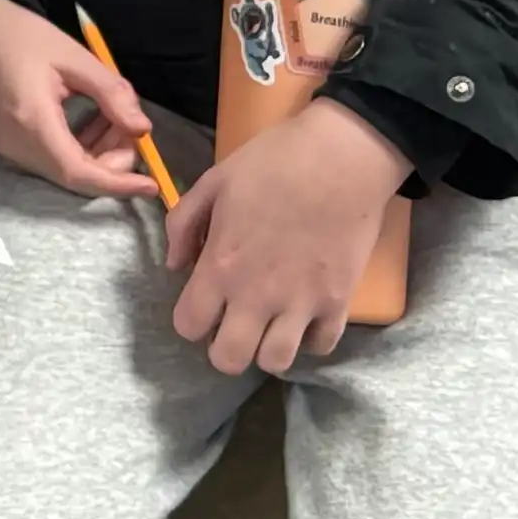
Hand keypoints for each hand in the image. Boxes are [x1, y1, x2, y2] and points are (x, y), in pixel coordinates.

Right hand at [0, 0, 163, 201]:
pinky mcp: (6, 144)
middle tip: (129, 124)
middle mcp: (17, 147)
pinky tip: (91, 121)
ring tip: (113, 117)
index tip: (152, 186)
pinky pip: (51, 160)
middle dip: (112, 161)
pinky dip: (79, 149)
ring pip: (65, 171)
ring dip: (97, 154)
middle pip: (75, 176)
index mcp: (33, 123)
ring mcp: (8, 149)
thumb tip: (142, 130)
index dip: (118, 185)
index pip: (80, 173)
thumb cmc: (19, 34)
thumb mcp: (74, 56)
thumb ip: (111, 94)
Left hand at [163, 97, 404, 380]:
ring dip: (268, 348)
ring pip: (276, 363)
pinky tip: (304, 317)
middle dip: (225, 347)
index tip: (204, 303)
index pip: (189, 326)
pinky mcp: (339, 302)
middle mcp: (257, 295)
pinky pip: (321, 347)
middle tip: (235, 322)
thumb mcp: (214, 182)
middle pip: (228, 360)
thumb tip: (174, 265)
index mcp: (221, 266)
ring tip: (270, 324)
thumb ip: (183, 224)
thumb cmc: (274, 162)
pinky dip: (310, 339)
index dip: (192, 319)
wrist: (343, 156)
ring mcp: (301, 303)